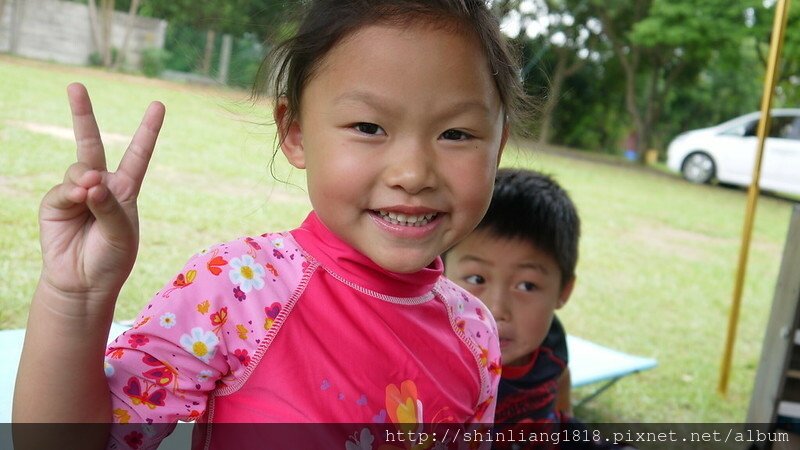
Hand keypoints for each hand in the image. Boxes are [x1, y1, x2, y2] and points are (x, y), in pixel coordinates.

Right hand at [37, 83, 164, 314]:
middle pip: (92, 143)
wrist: (83, 282)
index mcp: (126, 189)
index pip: (138, 154)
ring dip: (85, 179)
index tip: (158, 104)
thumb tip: (89, 180)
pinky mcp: (56, 202)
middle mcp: (101, 184)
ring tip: (89, 197)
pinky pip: (64, 188)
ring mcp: (76, 191)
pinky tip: (79, 202)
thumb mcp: (122, 234)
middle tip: (75, 86)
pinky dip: (73, 194)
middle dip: (82, 114)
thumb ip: (110, 206)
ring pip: (79, 168)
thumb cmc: (112, 259)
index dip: (148, 130)